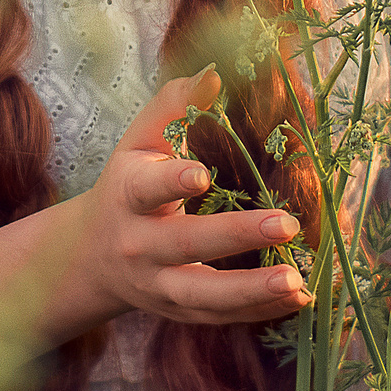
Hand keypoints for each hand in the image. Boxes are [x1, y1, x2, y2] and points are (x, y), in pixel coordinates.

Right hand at [68, 69, 312, 326]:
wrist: (92, 257)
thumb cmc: (127, 186)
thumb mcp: (138, 143)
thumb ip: (174, 106)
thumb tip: (215, 72)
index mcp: (128, 196)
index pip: (147, 189)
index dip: (172, 182)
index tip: (202, 174)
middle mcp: (139, 245)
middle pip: (186, 245)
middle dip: (235, 236)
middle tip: (287, 224)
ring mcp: (157, 285)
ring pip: (203, 296)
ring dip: (251, 291)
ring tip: (297, 282)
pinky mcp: (177, 312)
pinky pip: (218, 317)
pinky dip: (257, 312)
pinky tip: (298, 298)